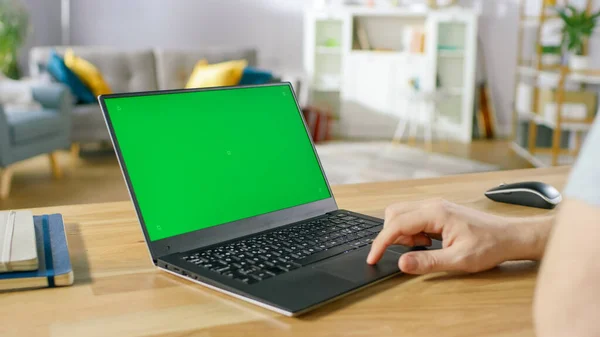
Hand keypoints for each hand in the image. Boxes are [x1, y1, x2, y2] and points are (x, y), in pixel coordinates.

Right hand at [367, 199, 551, 273]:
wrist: (511, 236)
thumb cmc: (490, 245)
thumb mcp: (459, 260)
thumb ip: (428, 262)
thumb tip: (402, 263)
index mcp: (435, 213)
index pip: (396, 225)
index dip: (381, 243)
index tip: (372, 258)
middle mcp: (432, 204)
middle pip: (394, 214)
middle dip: (392, 236)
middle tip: (409, 253)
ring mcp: (435, 206)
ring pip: (402, 214)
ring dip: (403, 234)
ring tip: (424, 248)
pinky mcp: (438, 211)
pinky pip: (413, 217)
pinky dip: (412, 232)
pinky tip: (429, 243)